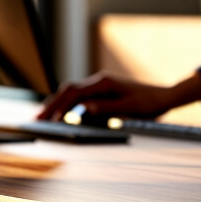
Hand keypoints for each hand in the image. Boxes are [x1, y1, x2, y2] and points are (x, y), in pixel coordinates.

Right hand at [38, 72, 200, 121]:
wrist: (164, 96)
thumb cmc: (149, 104)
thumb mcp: (129, 108)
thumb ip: (106, 108)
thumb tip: (85, 108)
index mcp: (103, 83)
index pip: (74, 93)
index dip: (60, 106)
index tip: (50, 118)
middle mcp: (98, 81)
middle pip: (67, 91)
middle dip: (51, 105)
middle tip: (36, 120)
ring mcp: (98, 86)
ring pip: (71, 93)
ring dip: (56, 105)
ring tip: (42, 119)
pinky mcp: (101, 92)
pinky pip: (78, 98)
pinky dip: (66, 106)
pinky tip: (59, 116)